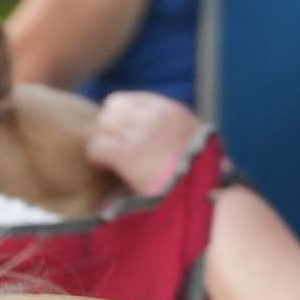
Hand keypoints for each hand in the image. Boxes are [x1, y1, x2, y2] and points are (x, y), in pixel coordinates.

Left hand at [87, 92, 201, 197]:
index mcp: (173, 113)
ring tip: (107, 160)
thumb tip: (149, 138)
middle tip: (109, 148)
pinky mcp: (128, 154)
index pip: (131, 100)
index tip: (121, 135)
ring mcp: (142, 133)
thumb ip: (174, 134)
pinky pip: (97, 146)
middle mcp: (157, 117)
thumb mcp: (196, 145)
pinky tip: (105, 168)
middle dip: (107, 127)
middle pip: (113, 107)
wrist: (203, 199)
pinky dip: (97, 157)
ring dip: (101, 142)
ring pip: (102, 125)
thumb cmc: (199, 181)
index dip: (120, 117)